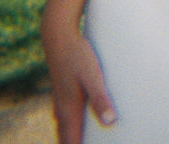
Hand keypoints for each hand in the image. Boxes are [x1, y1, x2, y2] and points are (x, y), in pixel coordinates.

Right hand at [44, 27, 115, 143]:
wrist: (58, 35)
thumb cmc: (77, 55)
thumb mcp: (92, 75)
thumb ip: (100, 98)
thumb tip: (110, 122)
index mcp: (70, 109)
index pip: (72, 142)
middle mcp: (62, 108)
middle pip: (65, 137)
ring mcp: (59, 98)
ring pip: (63, 127)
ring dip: (69, 137)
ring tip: (77, 141)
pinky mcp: (61, 89)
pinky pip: (63, 116)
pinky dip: (68, 125)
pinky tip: (74, 120)